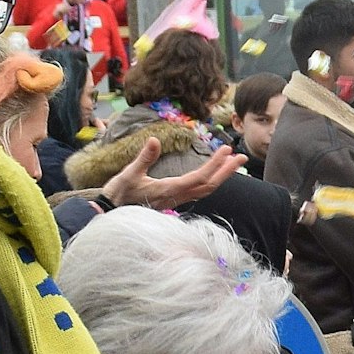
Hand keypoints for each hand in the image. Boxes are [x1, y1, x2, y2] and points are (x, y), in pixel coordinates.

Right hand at [101, 137, 244, 209]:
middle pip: (210, 184)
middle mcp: (178, 196)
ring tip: (233, 162)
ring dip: (222, 175)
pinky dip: (211, 181)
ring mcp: (177, 200)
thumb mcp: (129, 174)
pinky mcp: (174, 200)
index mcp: (170, 189)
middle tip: (242, 156)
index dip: (216, 164)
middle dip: (228, 170)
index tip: (228, 151)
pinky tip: (215, 175)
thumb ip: (144, 158)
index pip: (200, 177)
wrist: (110, 213)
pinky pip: (199, 191)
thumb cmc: (118, 193)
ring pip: (206, 189)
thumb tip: (155, 140)